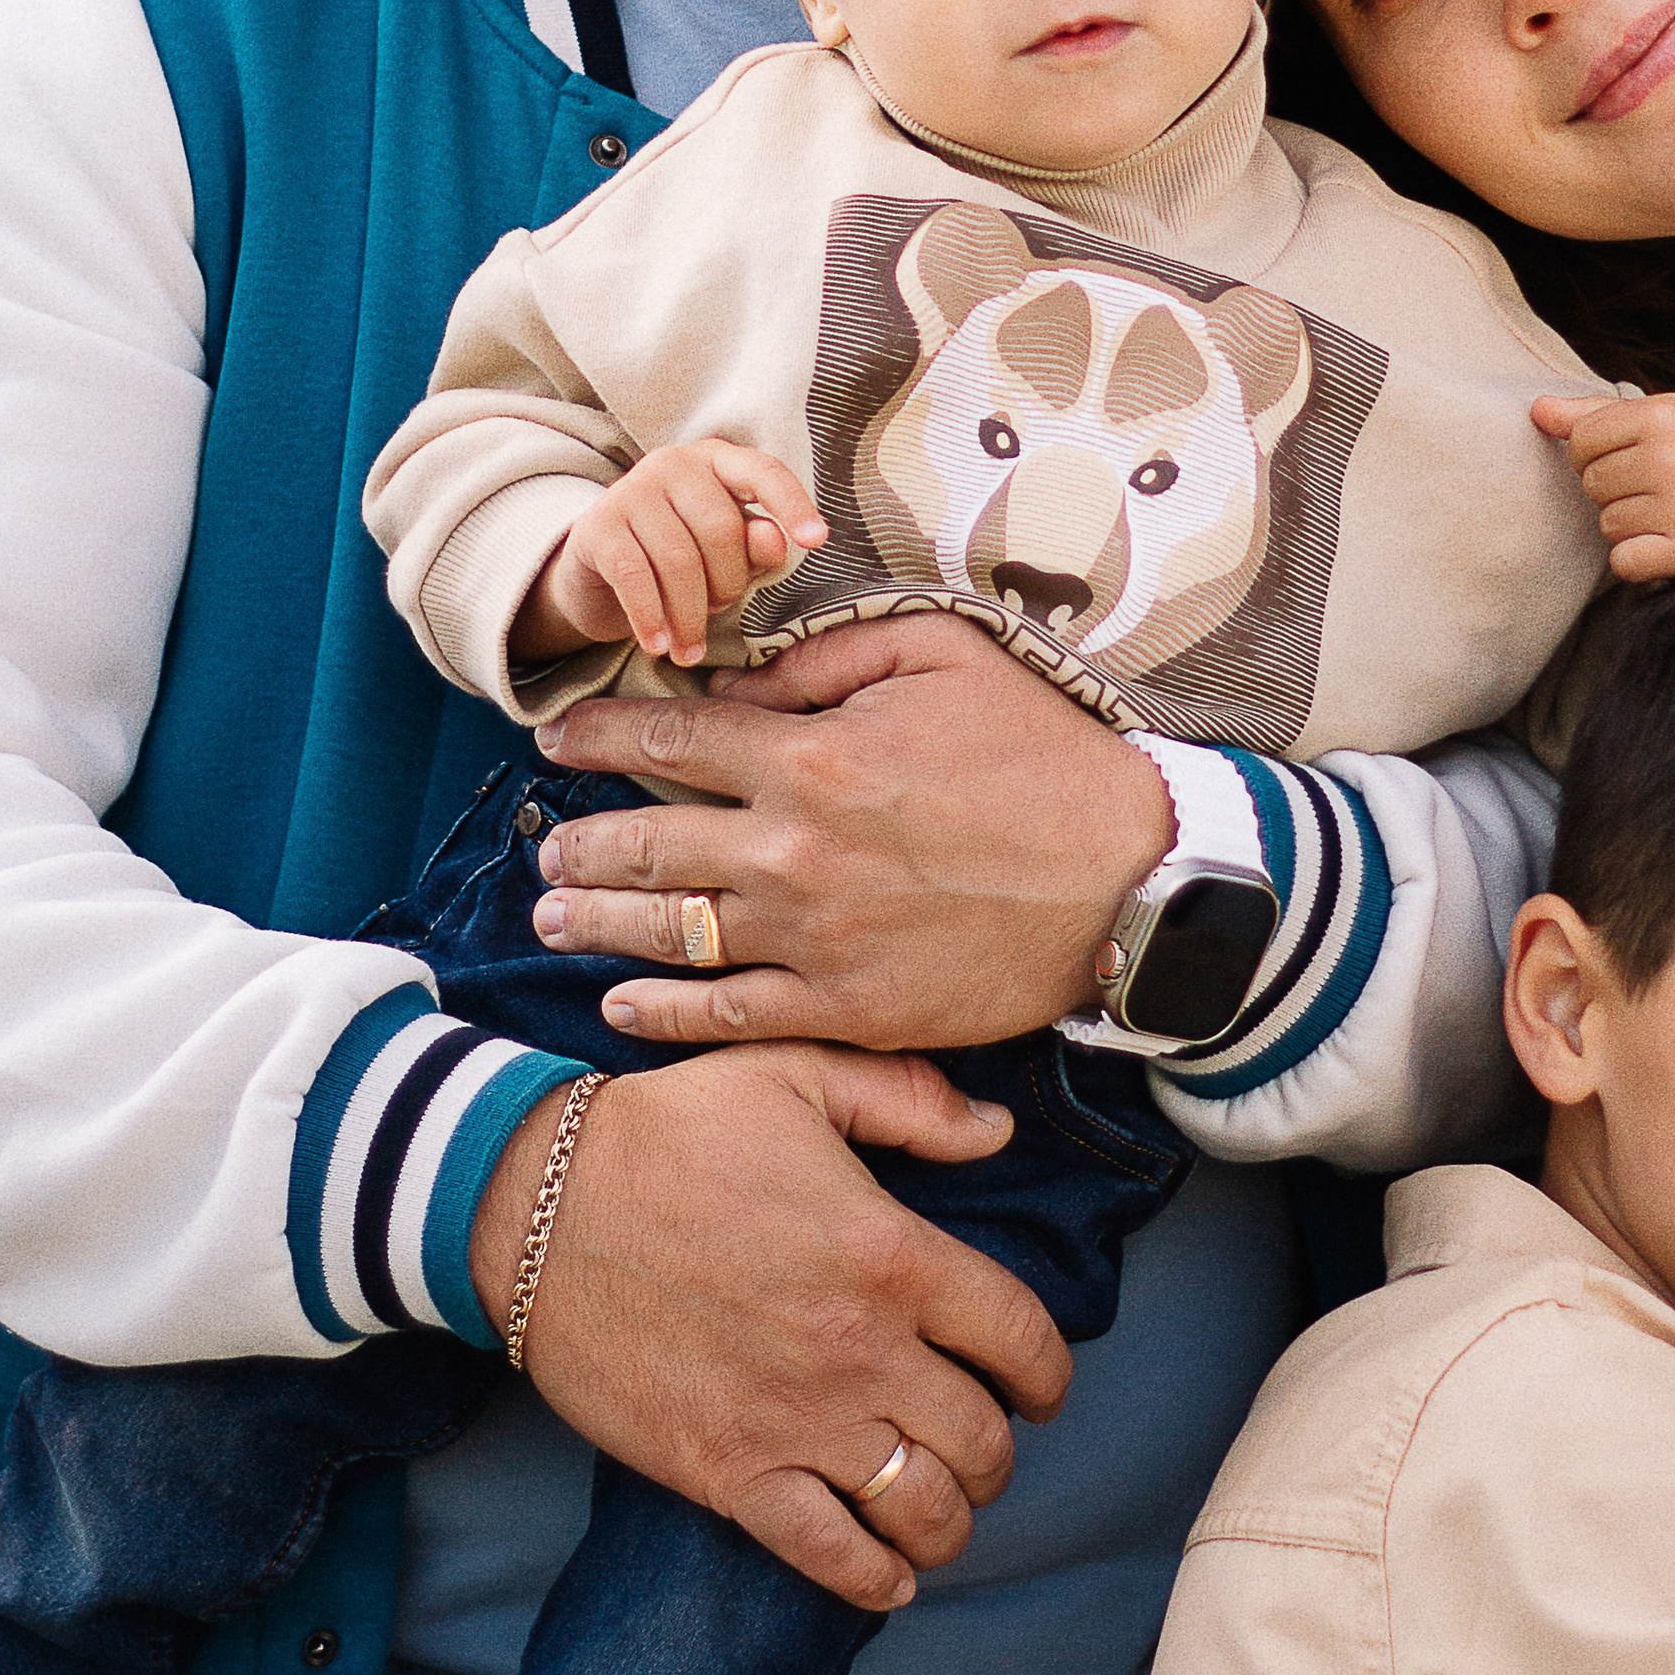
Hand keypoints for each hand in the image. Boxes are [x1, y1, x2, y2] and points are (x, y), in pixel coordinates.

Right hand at [470, 1042, 1069, 1604]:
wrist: (532, 1205)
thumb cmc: (668, 1132)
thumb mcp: (796, 1074)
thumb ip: (909, 1098)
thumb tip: (997, 1132)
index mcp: (892, 1254)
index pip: (1022, 1340)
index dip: (1047, 1374)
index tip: (1038, 1385)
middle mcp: (862, 1349)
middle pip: (983, 1440)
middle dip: (998, 1452)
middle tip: (981, 1444)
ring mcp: (797, 1420)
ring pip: (923, 1510)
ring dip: (948, 1520)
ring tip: (939, 1506)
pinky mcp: (729, 1473)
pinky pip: (830, 1557)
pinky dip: (874, 1580)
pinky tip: (888, 1575)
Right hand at [516, 437, 826, 669]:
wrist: (597, 575)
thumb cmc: (680, 560)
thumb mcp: (726, 555)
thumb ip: (755, 548)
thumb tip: (777, 540)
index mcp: (717, 461)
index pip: (764, 472)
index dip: (793, 505)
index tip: (818, 541)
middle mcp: (672, 463)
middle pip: (720, 529)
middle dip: (727, 585)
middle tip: (719, 616)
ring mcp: (630, 490)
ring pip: (678, 559)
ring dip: (689, 615)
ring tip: (690, 650)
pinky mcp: (597, 527)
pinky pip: (635, 576)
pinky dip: (651, 618)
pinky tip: (659, 647)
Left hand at [526, 613, 1174, 1052]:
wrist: (1129, 879)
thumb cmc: (1041, 757)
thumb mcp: (942, 656)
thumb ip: (826, 657)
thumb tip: (737, 684)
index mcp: (810, 757)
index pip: (666, 742)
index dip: (597, 739)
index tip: (556, 742)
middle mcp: (792, 852)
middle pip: (646, 847)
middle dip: (579, 846)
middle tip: (546, 849)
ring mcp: (814, 940)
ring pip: (670, 936)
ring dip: (597, 924)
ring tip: (553, 917)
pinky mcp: (848, 1010)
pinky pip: (729, 1017)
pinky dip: (664, 1012)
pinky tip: (623, 1001)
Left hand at [1533, 390, 1674, 584]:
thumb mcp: (1670, 418)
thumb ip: (1598, 413)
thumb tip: (1535, 411)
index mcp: (1666, 415)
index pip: (1581, 440)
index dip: (1596, 454)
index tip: (1633, 459)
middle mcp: (1674, 458)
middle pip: (1591, 484)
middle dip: (1616, 491)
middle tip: (1663, 489)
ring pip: (1607, 525)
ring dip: (1631, 526)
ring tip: (1674, 513)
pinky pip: (1624, 562)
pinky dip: (1639, 559)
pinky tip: (1671, 544)